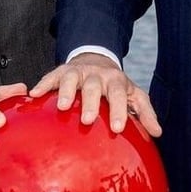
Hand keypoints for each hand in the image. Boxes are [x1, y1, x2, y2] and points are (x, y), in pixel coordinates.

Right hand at [29, 53, 160, 136]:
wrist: (96, 58)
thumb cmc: (115, 86)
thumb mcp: (133, 95)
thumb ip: (145, 113)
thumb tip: (157, 132)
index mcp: (115, 81)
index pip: (117, 94)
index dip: (119, 110)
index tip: (117, 128)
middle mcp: (95, 74)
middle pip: (93, 86)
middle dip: (90, 102)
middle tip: (88, 120)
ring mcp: (77, 72)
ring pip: (70, 78)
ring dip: (66, 91)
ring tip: (61, 106)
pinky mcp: (60, 71)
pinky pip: (50, 76)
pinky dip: (43, 84)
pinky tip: (33, 94)